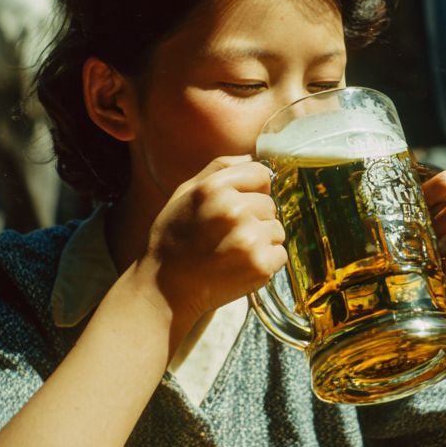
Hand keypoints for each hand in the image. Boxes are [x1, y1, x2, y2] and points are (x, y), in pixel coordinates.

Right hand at [141, 156, 287, 327]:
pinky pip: (280, 254)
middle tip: (228, 235)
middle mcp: (234, 210)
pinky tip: (240, 266)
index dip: (252, 189)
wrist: (165, 290)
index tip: (237, 205)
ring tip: (233, 252)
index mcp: (215, 187)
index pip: (261, 174)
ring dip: (261, 240)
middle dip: (255, 217)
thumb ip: (219, 168)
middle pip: (270, 204)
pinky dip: (265, 262)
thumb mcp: (185, 193)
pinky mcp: (260, 266)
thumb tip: (253, 156)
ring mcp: (249, 239)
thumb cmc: (173, 240)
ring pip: (277, 230)